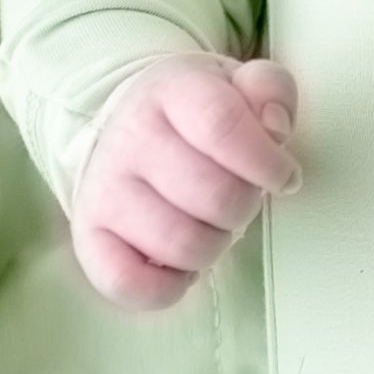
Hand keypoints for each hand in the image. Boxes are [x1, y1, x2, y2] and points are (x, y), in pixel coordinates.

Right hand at [67, 53, 300, 310]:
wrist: (123, 125)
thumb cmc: (194, 116)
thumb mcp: (237, 87)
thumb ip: (269, 91)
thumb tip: (274, 125)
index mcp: (171, 92)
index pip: (222, 125)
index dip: (266, 161)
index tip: (284, 177)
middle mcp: (129, 137)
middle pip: (214, 196)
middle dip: (244, 206)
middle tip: (239, 198)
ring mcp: (103, 189)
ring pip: (183, 245)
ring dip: (214, 244)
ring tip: (209, 224)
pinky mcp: (88, 235)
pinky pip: (130, 283)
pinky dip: (169, 286)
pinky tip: (180, 263)